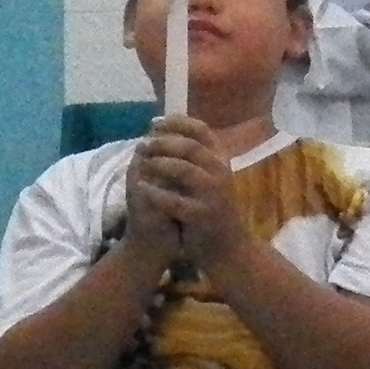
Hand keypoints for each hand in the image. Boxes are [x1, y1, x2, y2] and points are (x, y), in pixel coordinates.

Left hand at [125, 115, 245, 265]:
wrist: (227, 246)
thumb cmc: (211, 205)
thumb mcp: (207, 174)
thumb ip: (190, 153)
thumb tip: (159, 124)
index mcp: (221, 159)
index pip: (201, 130)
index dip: (176, 123)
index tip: (154, 123)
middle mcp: (221, 172)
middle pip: (190, 147)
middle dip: (163, 142)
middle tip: (143, 144)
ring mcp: (214, 195)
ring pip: (184, 170)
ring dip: (159, 164)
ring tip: (141, 164)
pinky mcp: (203, 215)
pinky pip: (175, 201)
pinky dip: (156, 193)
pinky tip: (141, 188)